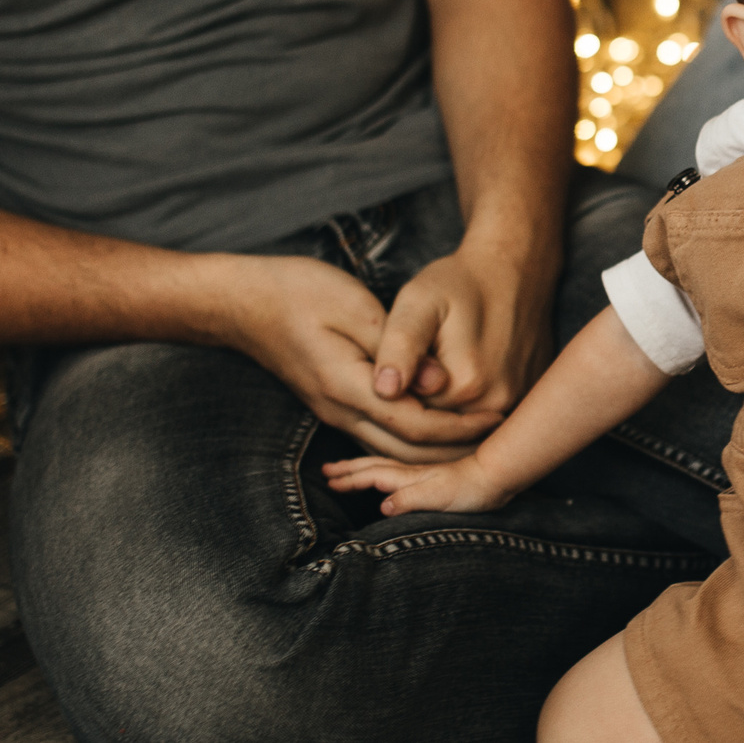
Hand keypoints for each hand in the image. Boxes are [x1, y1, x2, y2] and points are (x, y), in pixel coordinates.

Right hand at [214, 254, 500, 462]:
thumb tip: (439, 384)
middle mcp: (340, 412)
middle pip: (407, 451)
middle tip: (500, 433)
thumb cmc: (298, 292)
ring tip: (479, 433)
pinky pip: (380, 436)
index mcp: (347, 387)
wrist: (244, 303)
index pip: (414, 425)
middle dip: (455, 447)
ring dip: (437, 448)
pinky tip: (440, 426)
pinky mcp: (335, 406)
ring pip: (393, 450)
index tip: (496, 415)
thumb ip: (398, 348)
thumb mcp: (353, 307)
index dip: (459, 426)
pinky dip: (414, 438)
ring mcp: (335, 413)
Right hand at [321, 451, 518, 516]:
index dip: (349, 479)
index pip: (370, 475)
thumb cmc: (468, 489)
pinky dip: (378, 472)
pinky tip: (381, 480)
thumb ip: (410, 500)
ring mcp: (419, 475)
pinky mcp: (428, 480)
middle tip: (326, 471)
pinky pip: (393, 473)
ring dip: (360, 468)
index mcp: (407, 476)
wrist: (494, 478)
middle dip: (347, 469)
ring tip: (344, 472)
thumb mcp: (438, 497)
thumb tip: (382, 506)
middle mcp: (409, 473)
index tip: (328, 481)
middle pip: (371, 467)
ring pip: (381, 468)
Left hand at [373, 236, 554, 416]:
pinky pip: (483, 421)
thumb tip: (385, 392)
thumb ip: (399, 347)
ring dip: (442, 408)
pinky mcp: (524, 401)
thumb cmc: (459, 283)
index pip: (411, 417)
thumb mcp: (419, 302)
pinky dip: (465, 407)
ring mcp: (516, 405)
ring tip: (441, 361)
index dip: (397, 393)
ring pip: (459, 427)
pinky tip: (460, 371)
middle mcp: (497, 406)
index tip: (400, 359)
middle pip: (438, 427)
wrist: (513, 270)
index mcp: (466, 386)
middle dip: (419, 402)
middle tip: (421, 356)